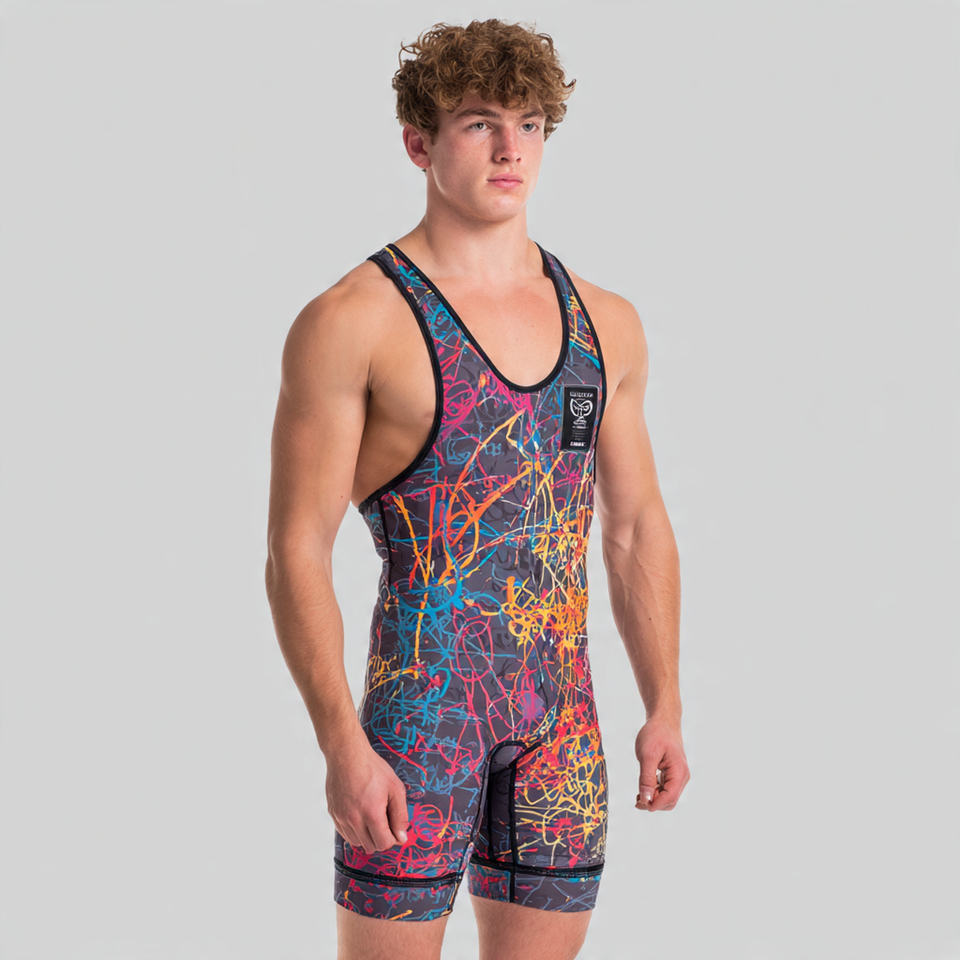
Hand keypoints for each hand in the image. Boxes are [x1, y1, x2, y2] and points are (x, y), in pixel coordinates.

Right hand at [325, 739, 409, 853]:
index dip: (393, 838)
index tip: (395, 827)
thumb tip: (402, 838)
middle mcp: (354, 820)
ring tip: (372, 815)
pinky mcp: (333, 814)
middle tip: (385, 820)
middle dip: (381, 838)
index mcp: (372, 814)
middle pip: (370, 846)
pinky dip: (354, 830)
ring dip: (367, 836)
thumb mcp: (395, 788)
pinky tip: (360, 814)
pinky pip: (345, 833)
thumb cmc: (373, 768)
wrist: (347, 754)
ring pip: (357, 842)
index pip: (384, 844)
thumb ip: (400, 815)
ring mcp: (341, 818)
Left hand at [635, 716, 689, 810]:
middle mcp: (682, 776)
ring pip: (667, 797)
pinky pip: (665, 789)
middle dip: (653, 803)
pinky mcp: (672, 774)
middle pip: (669, 801)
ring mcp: (678, 775)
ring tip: (638, 795)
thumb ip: (646, 779)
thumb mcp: (647, 756)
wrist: (662, 720)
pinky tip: (643, 789)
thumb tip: (646, 800)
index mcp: (679, 772)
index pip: (669, 798)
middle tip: (636, 799)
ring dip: (653, 799)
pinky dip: (655, 792)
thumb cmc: (655, 734)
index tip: (639, 803)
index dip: (654, 804)